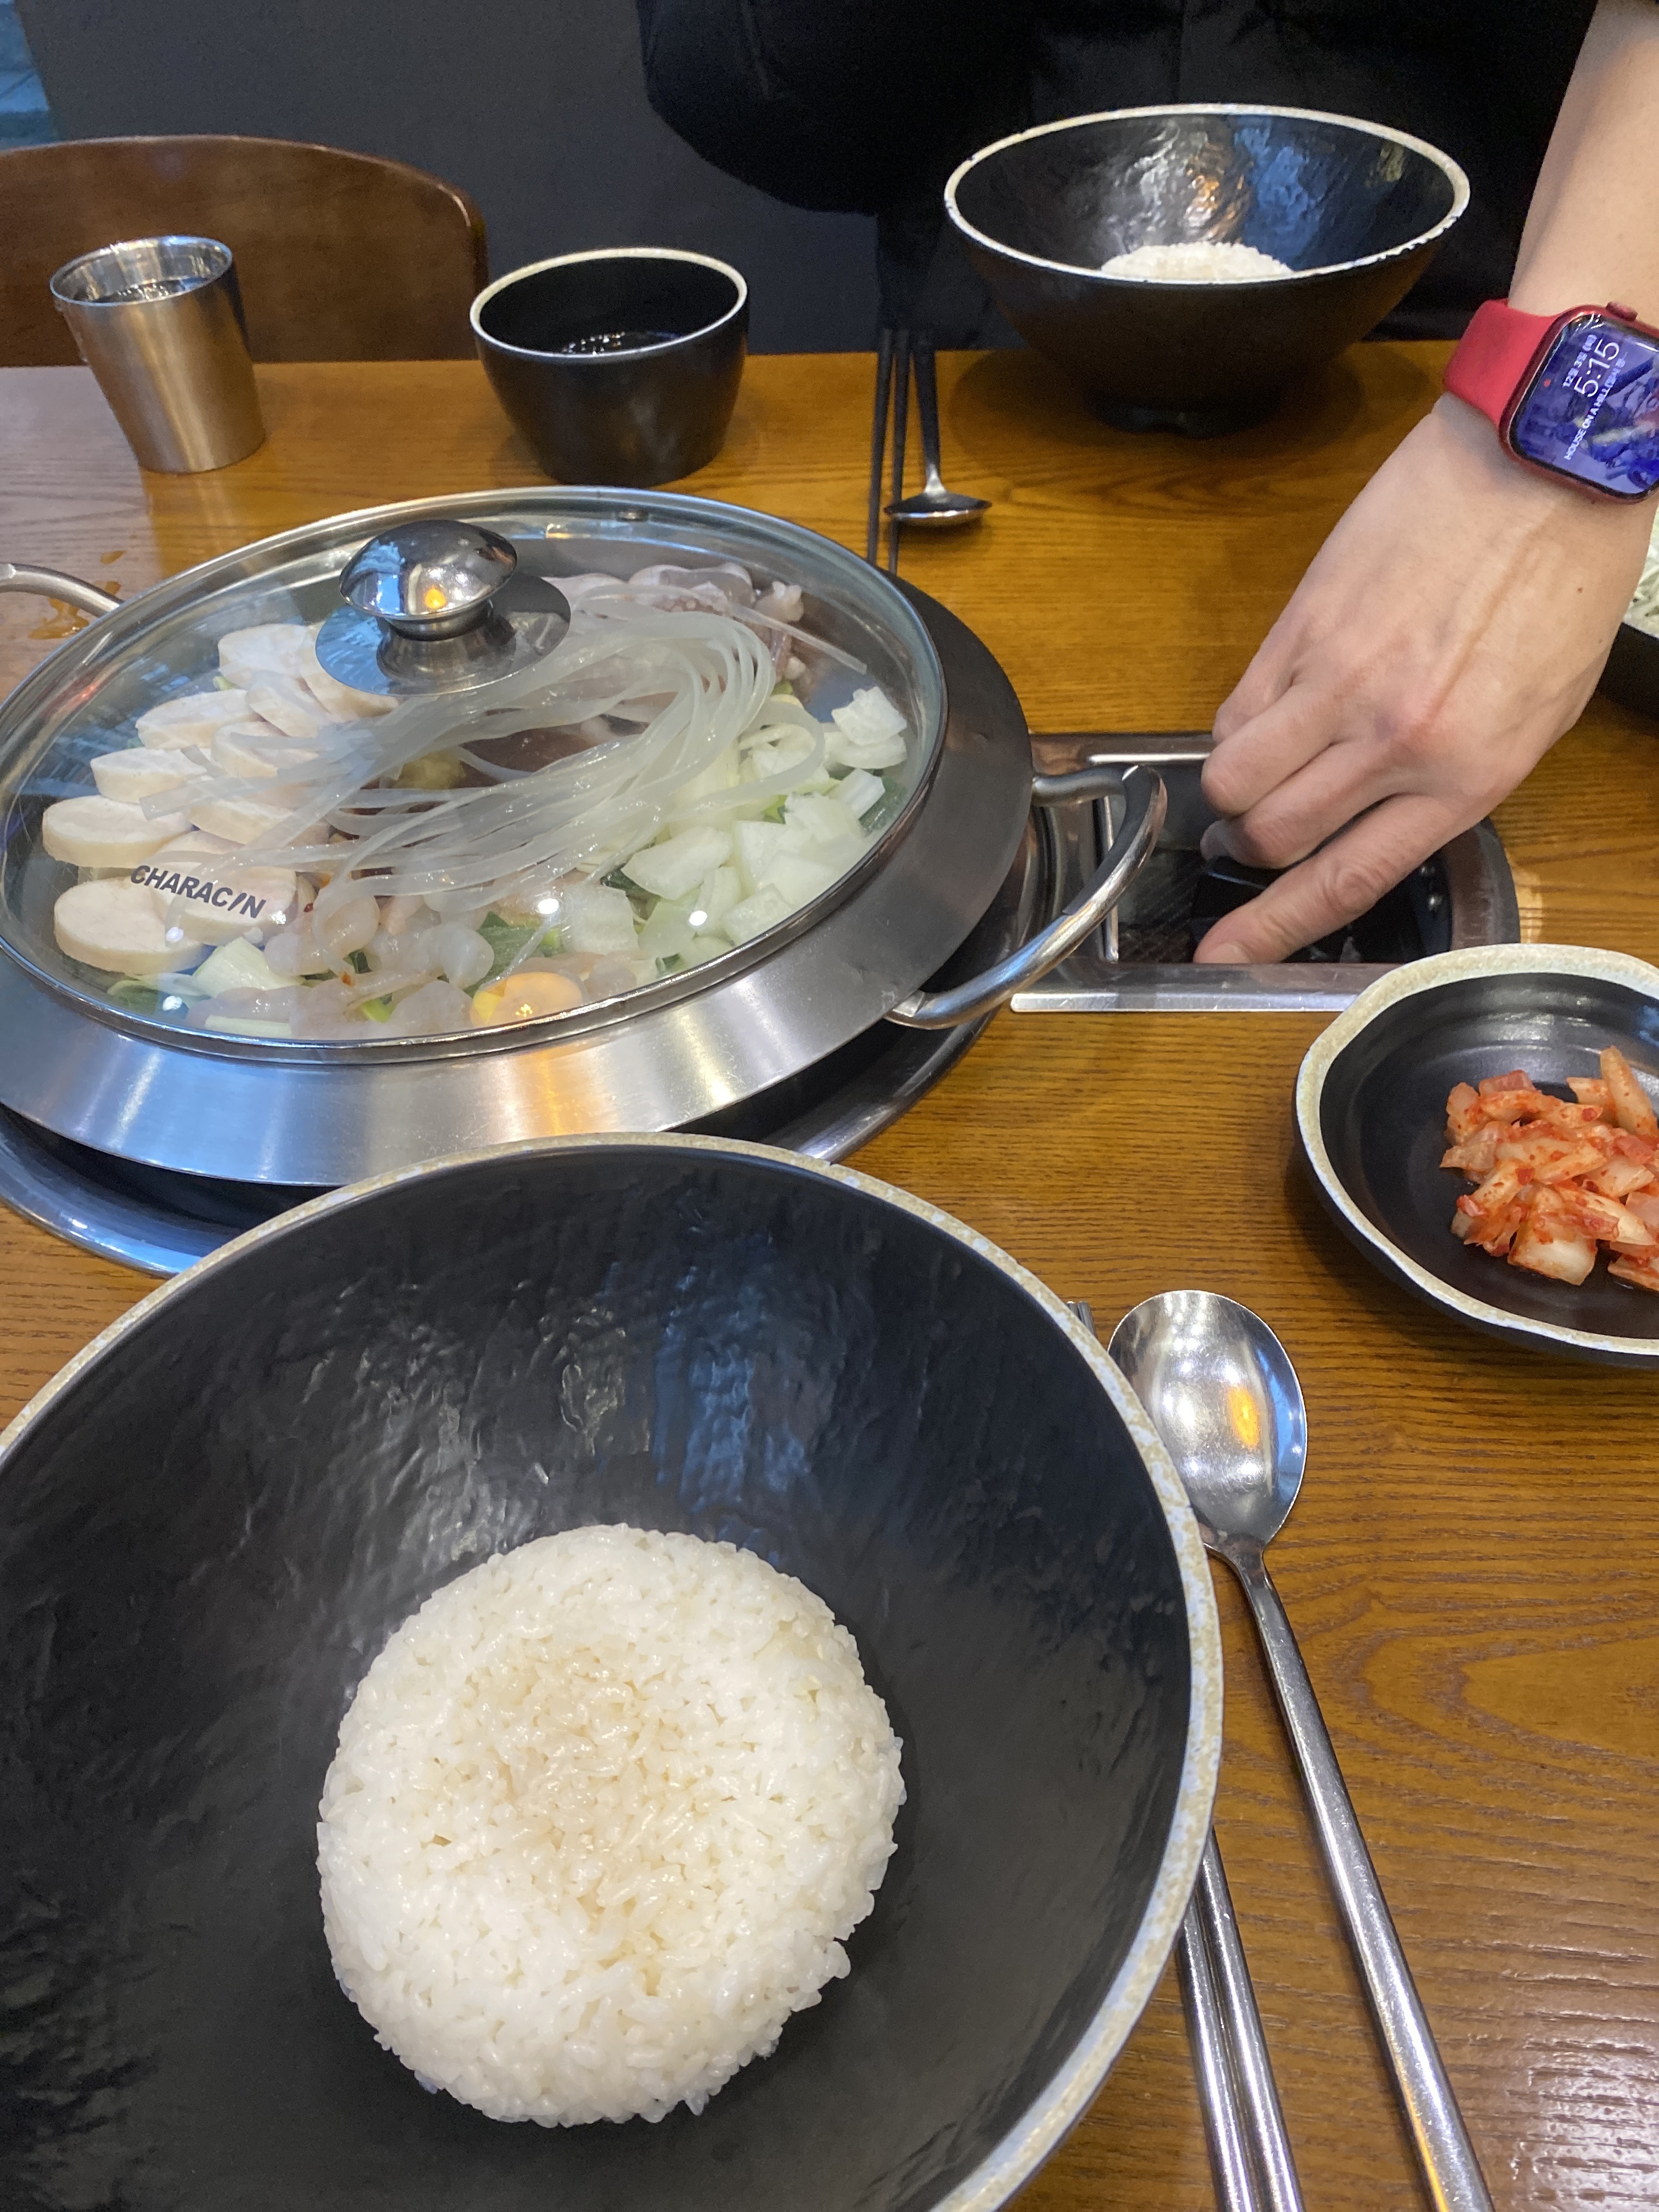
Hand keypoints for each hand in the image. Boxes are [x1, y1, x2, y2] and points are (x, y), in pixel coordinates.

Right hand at [1192, 395, 1654, 963]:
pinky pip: (1238, 706)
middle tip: (1253, 839)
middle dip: (1251, 850)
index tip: (1223, 954)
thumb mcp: (1539, 712)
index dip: (1273, 928)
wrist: (1543, 462)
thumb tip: (1375, 821)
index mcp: (1467, 772)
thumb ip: (1454, 780)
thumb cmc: (1560, 581)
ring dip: (1232, 793)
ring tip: (1253, 776)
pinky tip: (1270, 711)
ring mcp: (1341, 680)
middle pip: (1273, 835)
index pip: (1346, 879)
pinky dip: (1239, 725)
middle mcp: (1396, 739)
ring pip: (1235, 778)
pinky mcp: (1304, 624)